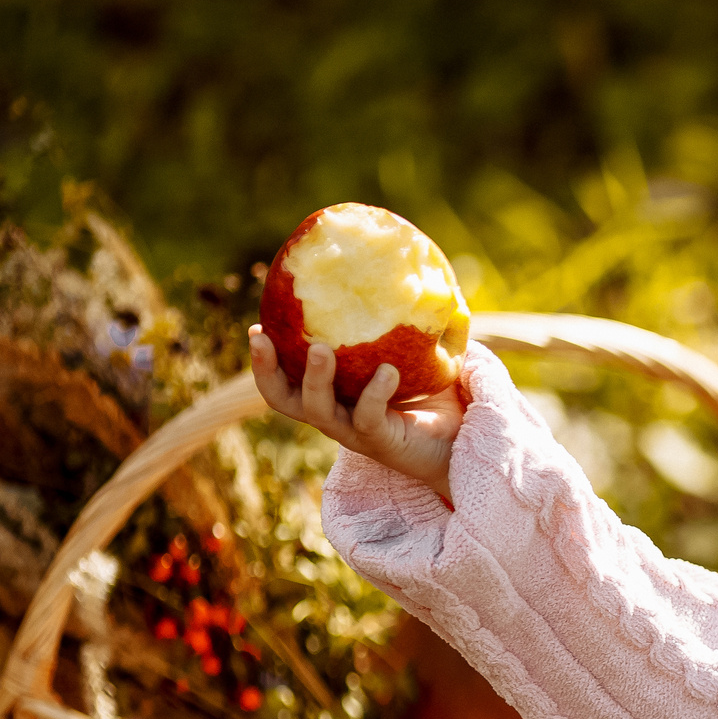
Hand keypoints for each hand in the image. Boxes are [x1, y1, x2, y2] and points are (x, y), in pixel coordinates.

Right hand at [250, 326, 463, 505]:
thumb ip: (406, 324)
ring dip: (314, 378)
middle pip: (284, 400)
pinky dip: (375, 392)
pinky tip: (389, 371)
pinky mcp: (381, 442)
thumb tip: (417, 275)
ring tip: (321, 349)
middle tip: (262, 337)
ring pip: (319, 410)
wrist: (461, 443)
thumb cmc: (436, 398)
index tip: (256, 327)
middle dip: (266, 369)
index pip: (286, 381)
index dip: (265, 360)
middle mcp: (336, 415)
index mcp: (334, 395)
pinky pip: (368, 417)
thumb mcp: (417, 356)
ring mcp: (355, 431)